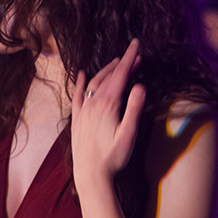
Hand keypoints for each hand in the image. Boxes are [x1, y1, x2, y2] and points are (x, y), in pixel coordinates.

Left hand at [71, 39, 145, 184]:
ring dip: (105, 71)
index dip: (129, 58)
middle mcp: (93, 103)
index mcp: (107, 104)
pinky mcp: (76, 118)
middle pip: (108, 76)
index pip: (121, 74)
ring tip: (116, 62)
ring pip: (93, 83)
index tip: (136, 43)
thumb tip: (140, 86)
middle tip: (134, 56)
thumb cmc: (113, 157)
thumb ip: (134, 108)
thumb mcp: (129, 134)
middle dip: (121, 63)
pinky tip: (81, 74)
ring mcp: (83, 110)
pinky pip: (77, 95)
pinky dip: (80, 82)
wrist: (90, 173)